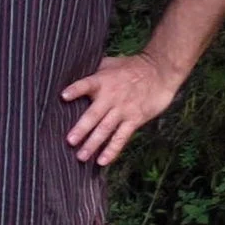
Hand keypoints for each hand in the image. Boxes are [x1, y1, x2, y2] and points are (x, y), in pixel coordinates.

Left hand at [61, 52, 180, 164]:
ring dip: (93, 143)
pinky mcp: (135, 119)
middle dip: (81, 129)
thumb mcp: (111, 64)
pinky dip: (112, 149)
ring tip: (81, 156)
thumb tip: (71, 72)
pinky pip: (121, 137)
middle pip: (94, 114)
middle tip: (69, 141)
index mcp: (102, 81)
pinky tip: (102, 161)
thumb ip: (94, 71)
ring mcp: (123, 110)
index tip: (64, 96)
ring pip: (105, 129)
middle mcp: (111, 97)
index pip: (86, 85)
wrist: (160, 71)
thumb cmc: (131, 67)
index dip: (76, 90)